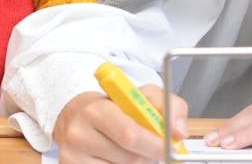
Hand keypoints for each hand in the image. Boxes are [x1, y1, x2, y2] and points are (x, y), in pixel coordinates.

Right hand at [53, 85, 187, 163]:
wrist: (76, 117)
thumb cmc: (112, 107)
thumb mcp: (140, 95)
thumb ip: (168, 105)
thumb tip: (179, 132)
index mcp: (95, 109)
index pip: (129, 134)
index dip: (154, 145)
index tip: (169, 150)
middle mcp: (78, 133)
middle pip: (129, 158)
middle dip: (147, 155)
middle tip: (150, 147)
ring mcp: (72, 156)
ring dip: (135, 163)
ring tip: (126, 149)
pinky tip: (115, 158)